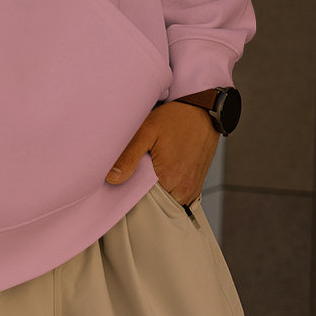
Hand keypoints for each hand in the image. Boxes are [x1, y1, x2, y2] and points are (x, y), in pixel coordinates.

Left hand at [105, 101, 219, 205]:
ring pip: (166, 201)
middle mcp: (184, 190)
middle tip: (134, 173)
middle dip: (142, 192)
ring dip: (155, 191)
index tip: (120, 181)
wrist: (203, 112)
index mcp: (170, 178)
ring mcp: (192, 190)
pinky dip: (166, 189)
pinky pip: (177, 197)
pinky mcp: (195, 187)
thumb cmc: (176, 118)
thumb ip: (129, 156)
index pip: (141, 200)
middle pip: (155, 203)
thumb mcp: (147, 130)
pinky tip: (161, 172)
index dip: (129, 191)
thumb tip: (112, 178)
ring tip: (149, 171)